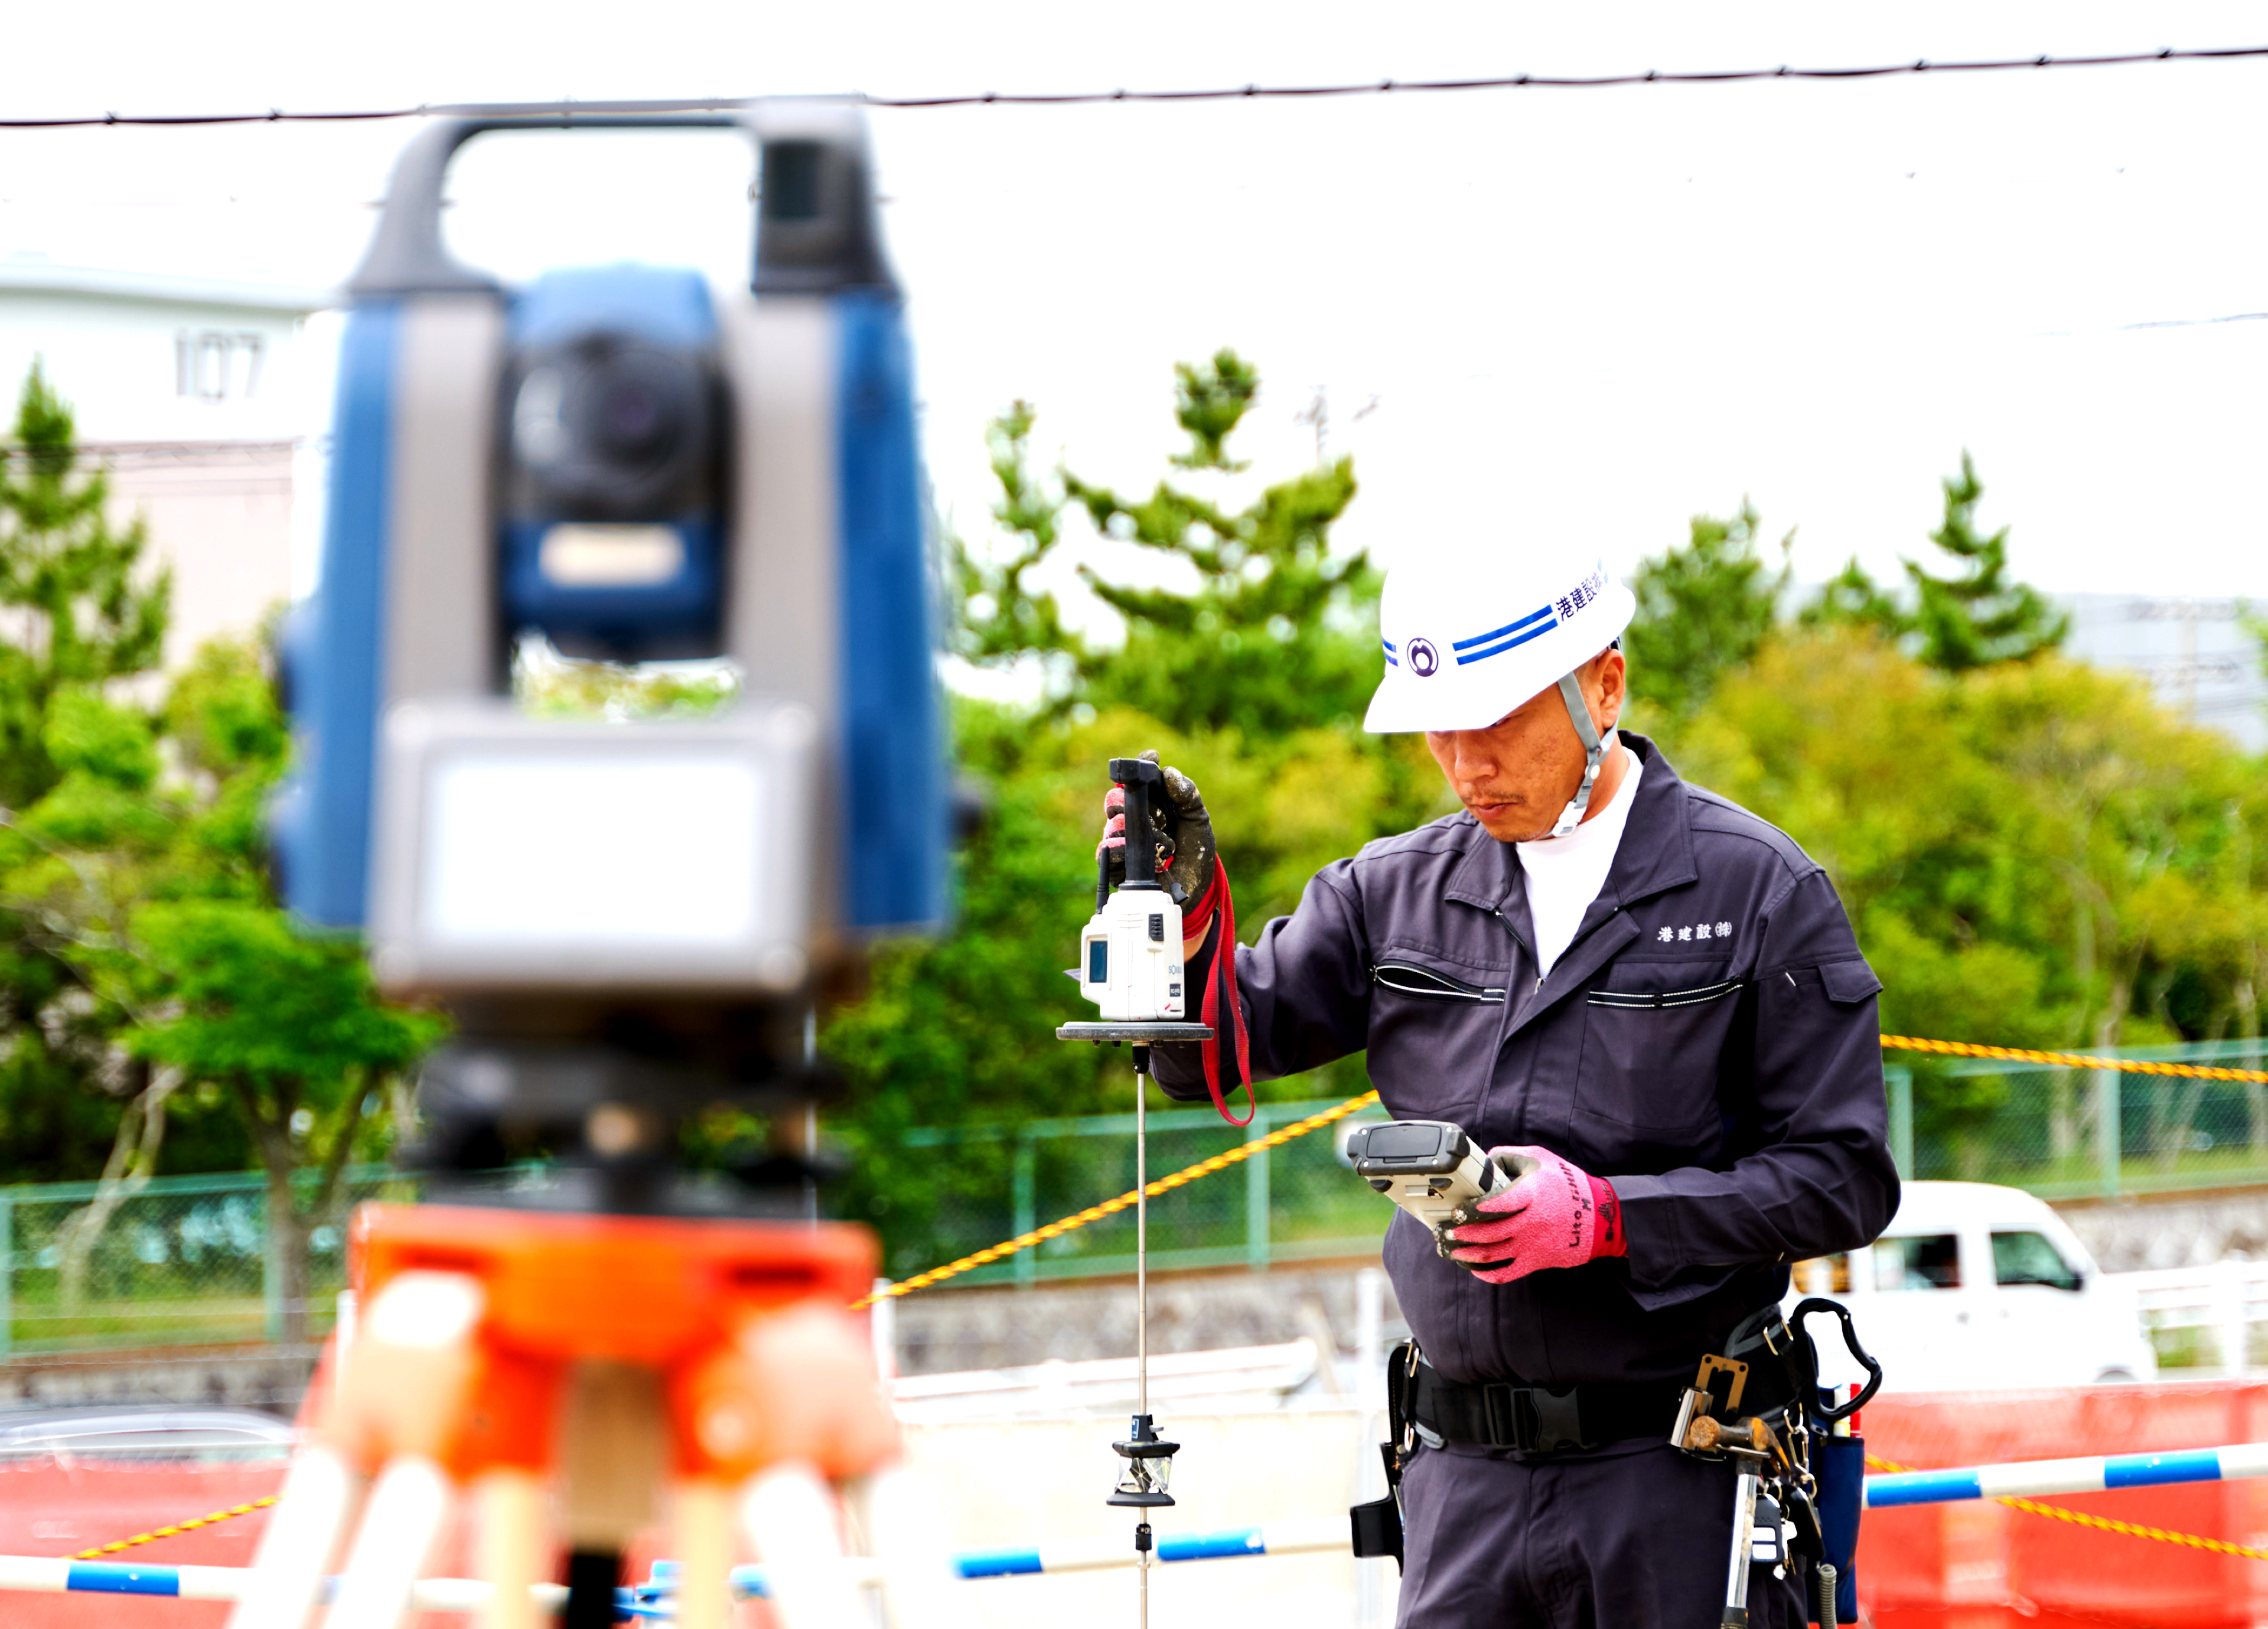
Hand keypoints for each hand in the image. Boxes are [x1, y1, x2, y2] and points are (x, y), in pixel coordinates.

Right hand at [1096, 749, 1218, 913]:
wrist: (1196, 886)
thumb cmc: (1195, 850)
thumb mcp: (1197, 819)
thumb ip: (1187, 794)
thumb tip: (1169, 773)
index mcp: (1149, 802)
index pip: (1134, 778)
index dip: (1140, 764)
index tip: (1152, 758)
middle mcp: (1131, 818)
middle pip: (1114, 799)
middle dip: (1131, 802)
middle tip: (1157, 815)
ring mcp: (1122, 841)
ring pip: (1112, 824)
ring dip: (1139, 832)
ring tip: (1165, 845)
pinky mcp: (1116, 865)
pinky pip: (1106, 850)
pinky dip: (1121, 849)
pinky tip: (1139, 853)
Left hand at [1445, 1145, 1625, 1284]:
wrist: (1601, 1217)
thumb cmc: (1567, 1184)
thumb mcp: (1539, 1158)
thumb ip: (1508, 1157)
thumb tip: (1483, 1163)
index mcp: (1530, 1194)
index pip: (1494, 1204)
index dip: (1470, 1210)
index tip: (1456, 1210)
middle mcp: (1530, 1221)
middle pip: (1486, 1233)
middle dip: (1458, 1233)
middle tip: (1443, 1230)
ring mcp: (1533, 1244)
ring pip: (1490, 1255)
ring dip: (1464, 1254)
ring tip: (1449, 1249)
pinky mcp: (1537, 1261)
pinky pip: (1505, 1273)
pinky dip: (1485, 1273)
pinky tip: (1472, 1268)